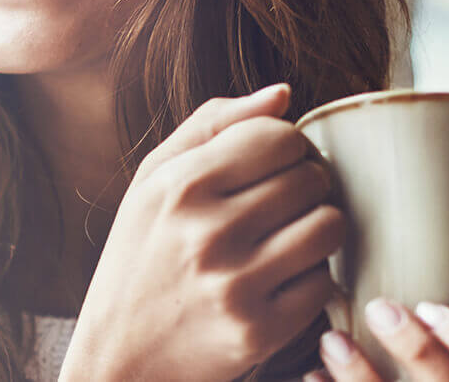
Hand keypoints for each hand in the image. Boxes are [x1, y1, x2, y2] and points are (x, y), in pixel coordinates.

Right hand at [61, 83, 345, 381]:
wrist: (118, 354)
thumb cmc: (139, 258)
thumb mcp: (151, 184)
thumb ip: (211, 127)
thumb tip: (281, 93)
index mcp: (179, 186)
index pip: (279, 136)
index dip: (288, 146)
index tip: (275, 166)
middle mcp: (206, 232)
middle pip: (311, 178)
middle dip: (306, 186)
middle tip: (281, 206)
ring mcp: (235, 284)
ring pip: (329, 226)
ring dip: (318, 229)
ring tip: (287, 239)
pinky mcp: (259, 330)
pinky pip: (324, 281)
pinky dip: (309, 279)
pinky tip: (278, 281)